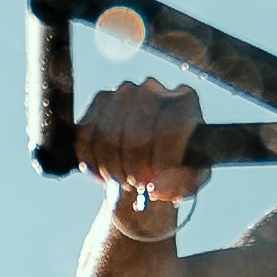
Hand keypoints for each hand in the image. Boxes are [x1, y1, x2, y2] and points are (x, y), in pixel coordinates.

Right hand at [71, 77, 207, 204]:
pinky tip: (105, 172)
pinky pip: (86, 138)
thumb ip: (181, 184)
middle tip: (137, 183)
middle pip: (135, 138)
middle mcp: (153, 89)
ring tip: (123, 178)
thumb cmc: (176, 165)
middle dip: (134, 171)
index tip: (154, 181)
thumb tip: (155, 187)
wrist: (149, 153)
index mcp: (184, 102)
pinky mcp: (99, 101)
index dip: (158, 165)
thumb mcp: (190, 178)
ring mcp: (123, 92)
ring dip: (112, 170)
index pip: (168, 133)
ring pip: (107, 140)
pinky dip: (93, 163)